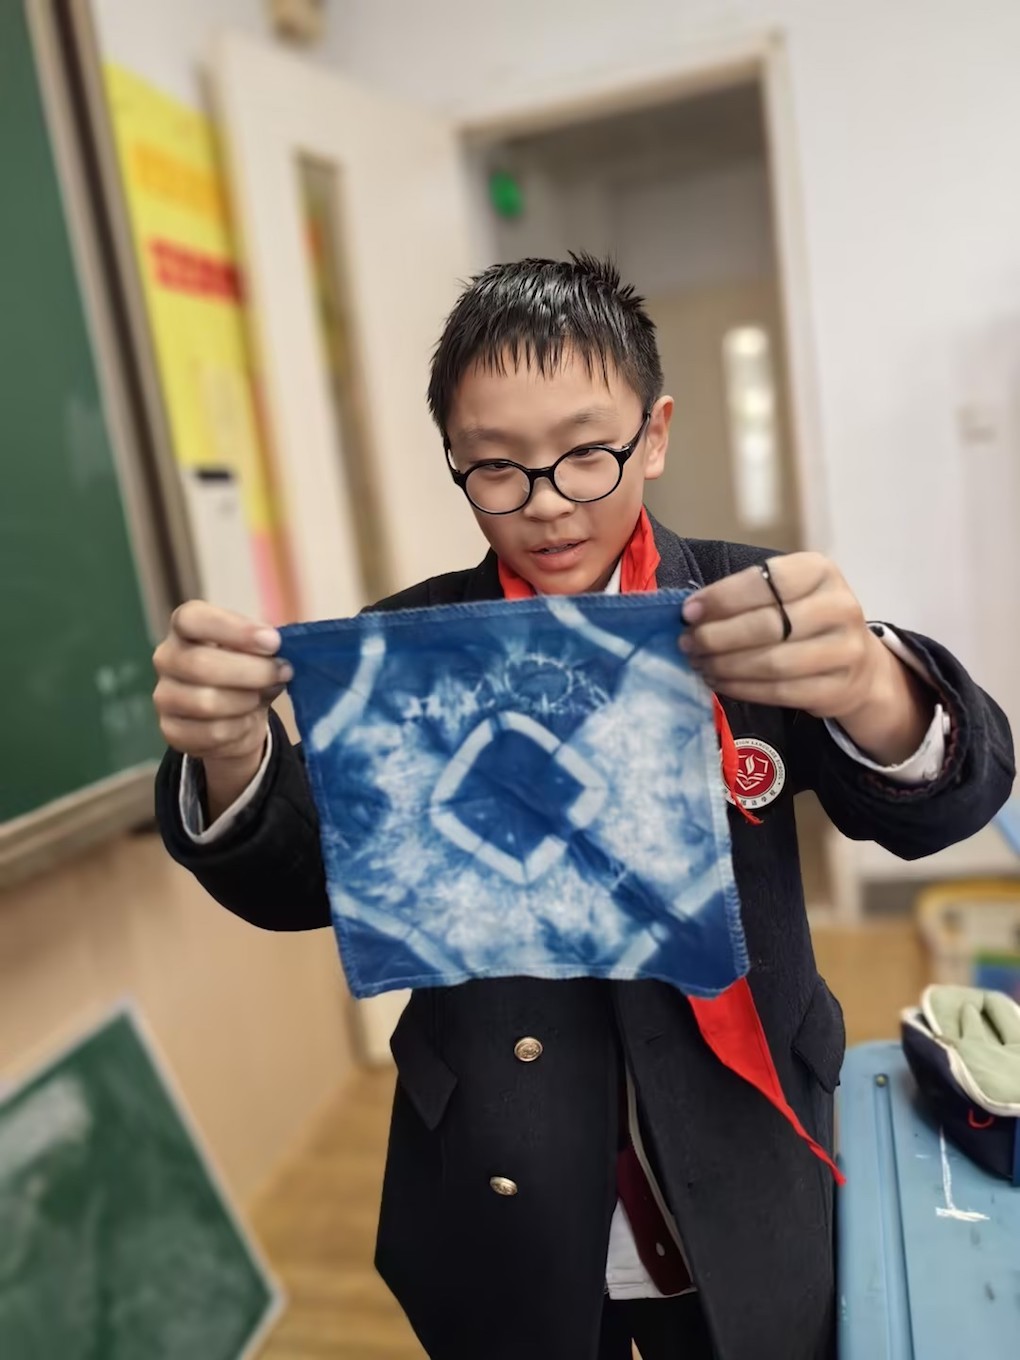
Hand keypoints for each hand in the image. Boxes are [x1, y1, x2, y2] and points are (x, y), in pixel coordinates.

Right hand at [153, 601, 290, 815]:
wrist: (237, 716)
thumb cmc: (247, 669)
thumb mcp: (258, 652)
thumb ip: (265, 647)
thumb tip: (277, 650)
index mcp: (185, 628)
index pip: (192, 619)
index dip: (234, 630)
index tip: (273, 641)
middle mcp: (167, 658)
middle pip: (200, 664)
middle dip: (251, 672)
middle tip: (283, 672)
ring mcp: (165, 696)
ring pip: (207, 703)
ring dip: (247, 701)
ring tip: (262, 696)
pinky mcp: (172, 731)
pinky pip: (212, 732)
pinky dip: (240, 728)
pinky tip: (248, 720)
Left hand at [680, 553, 933, 762]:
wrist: (857, 664)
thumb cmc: (805, 619)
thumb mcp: (785, 593)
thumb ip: (745, 596)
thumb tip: (692, 613)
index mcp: (821, 572)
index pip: (767, 581)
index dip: (723, 598)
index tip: (688, 613)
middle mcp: (839, 607)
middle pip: (768, 625)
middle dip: (717, 637)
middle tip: (688, 644)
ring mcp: (845, 651)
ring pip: (772, 663)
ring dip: (726, 666)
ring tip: (700, 664)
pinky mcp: (838, 689)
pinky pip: (780, 692)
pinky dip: (742, 688)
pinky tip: (720, 682)